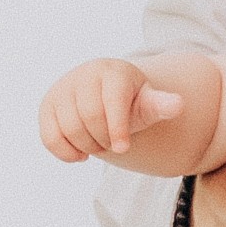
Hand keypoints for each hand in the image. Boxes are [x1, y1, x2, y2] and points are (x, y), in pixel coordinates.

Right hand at [39, 51, 210, 168]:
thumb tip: (177, 104)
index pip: (112, 101)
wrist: (103, 94)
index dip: (118, 127)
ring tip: (99, 143)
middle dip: (104, 139)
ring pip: (69, 129)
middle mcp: (84, 74)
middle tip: (113, 143)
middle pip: (90, 118)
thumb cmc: (131, 102)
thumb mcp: (148, 103)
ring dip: (88, 147)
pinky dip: (66, 153)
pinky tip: (80, 154)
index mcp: (112, 72)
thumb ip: (161, 105)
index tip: (124, 149)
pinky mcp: (48, 105)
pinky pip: (50, 138)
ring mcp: (62, 89)